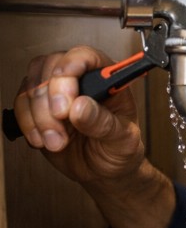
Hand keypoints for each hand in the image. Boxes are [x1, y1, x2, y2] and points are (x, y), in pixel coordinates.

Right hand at [13, 45, 144, 187]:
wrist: (103, 171)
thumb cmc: (119, 149)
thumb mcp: (122, 140)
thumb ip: (103, 122)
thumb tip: (80, 106)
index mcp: (106, 78)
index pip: (86, 56)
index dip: (72, 66)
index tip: (67, 90)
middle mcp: (79, 79)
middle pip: (52, 66)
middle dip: (51, 96)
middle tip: (61, 120)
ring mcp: (56, 92)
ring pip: (32, 85)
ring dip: (39, 115)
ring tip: (57, 142)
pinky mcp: (38, 108)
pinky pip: (21, 104)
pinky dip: (28, 123)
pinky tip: (43, 140)